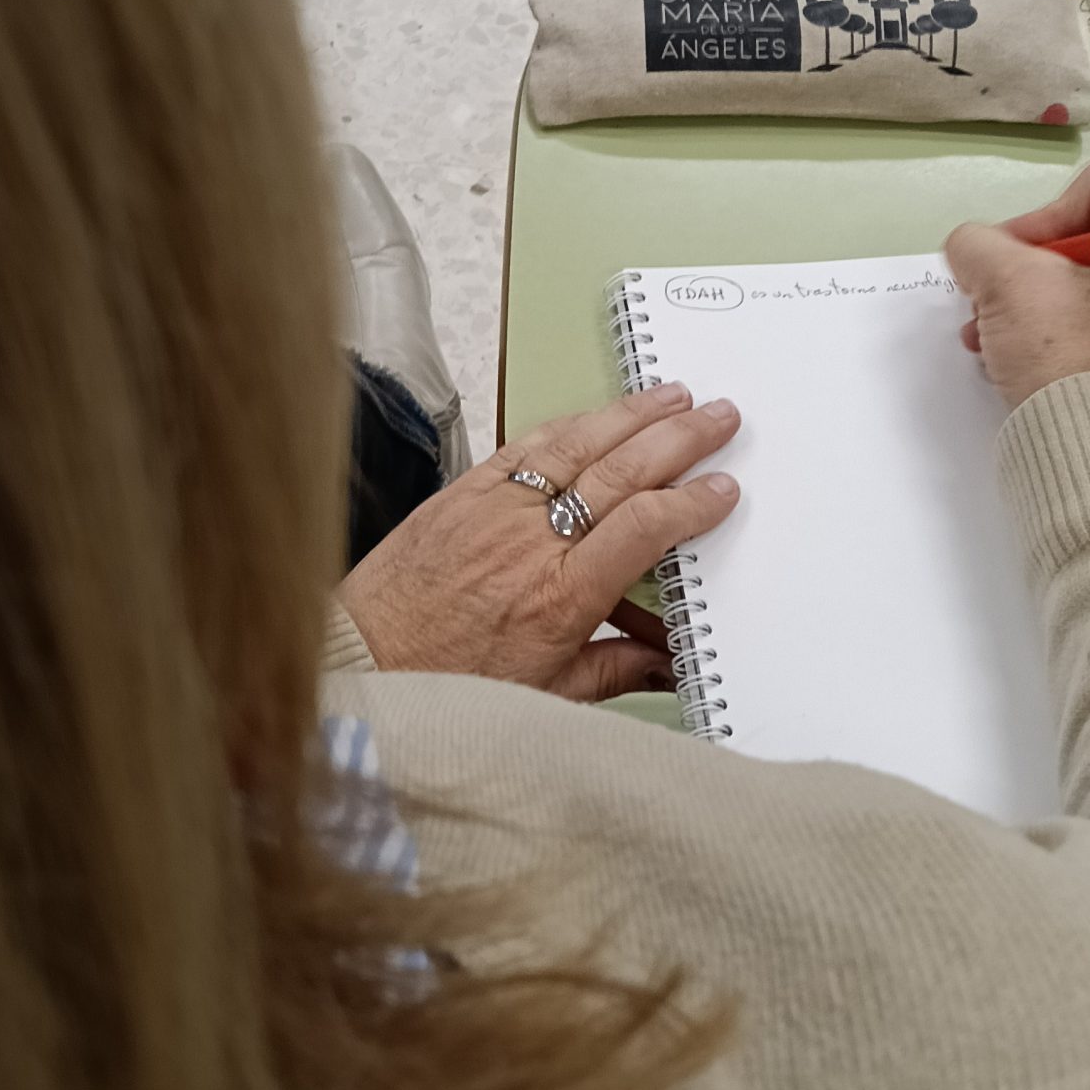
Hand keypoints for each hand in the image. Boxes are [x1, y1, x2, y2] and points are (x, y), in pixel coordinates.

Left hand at [338, 382, 741, 700]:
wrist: (366, 662)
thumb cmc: (448, 683)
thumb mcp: (546, 693)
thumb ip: (615, 670)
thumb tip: (669, 665)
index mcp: (560, 596)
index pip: (643, 528)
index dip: (691, 504)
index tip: (723, 490)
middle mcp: (531, 543)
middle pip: (621, 472)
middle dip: (680, 439)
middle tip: (720, 418)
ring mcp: (496, 509)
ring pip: (577, 445)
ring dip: (632, 416)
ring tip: (675, 396)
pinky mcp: (465, 492)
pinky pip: (527, 446)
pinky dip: (570, 424)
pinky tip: (599, 415)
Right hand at [945, 160, 1089, 409]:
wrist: (1088, 457)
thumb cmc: (1066, 356)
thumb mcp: (1008, 281)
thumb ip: (978, 244)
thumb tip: (973, 250)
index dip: (1038, 218)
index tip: (1004, 263)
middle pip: (1086, 238)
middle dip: (1023, 269)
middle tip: (989, 300)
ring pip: (1081, 284)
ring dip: (1022, 303)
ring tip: (987, 335)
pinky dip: (1045, 331)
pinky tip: (1007, 355)